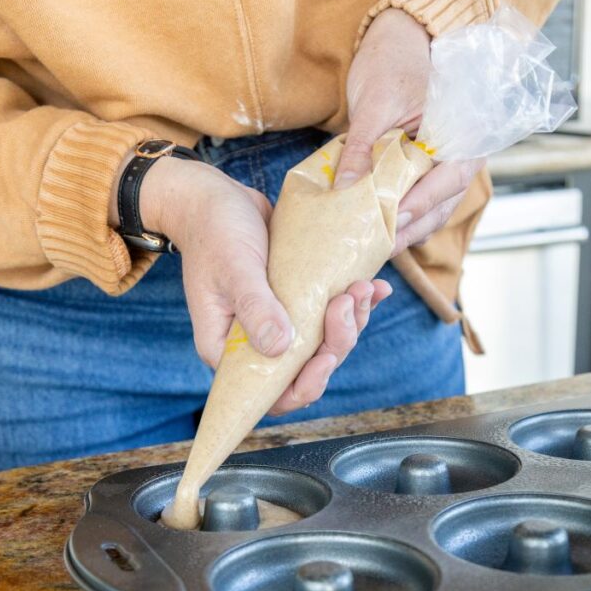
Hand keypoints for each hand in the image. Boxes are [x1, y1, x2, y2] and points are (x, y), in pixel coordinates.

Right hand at [122, 156, 391, 413]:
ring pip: (324, 342)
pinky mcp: (295, 300)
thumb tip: (280, 348)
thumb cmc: (214, 231)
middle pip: (306, 368)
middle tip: (348, 303)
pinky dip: (356, 303)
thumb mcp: (235, 267)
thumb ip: (256, 308)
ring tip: (362, 287)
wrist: (213, 198)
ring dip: (351, 321)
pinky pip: (329, 314)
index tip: (326, 357)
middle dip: (337, 342)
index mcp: (230, 349)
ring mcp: (277, 323)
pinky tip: (376, 286)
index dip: (304, 386)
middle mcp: (255, 343)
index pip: (271, 392)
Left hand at [335, 8, 482, 250]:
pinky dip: (401, 223)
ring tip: (373, 250)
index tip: (394, 221)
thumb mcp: (374, 105)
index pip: (448, 177)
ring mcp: (444, 167)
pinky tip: (376, 234)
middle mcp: (460, 155)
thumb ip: (362, 147)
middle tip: (378, 248)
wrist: (399, 42)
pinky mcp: (425, 174)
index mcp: (461, 132)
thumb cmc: (393, 63)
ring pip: (432, 212)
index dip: (422, 203)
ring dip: (406, 233)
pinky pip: (420, 206)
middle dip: (411, 229)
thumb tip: (344, 190)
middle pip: (442, 204)